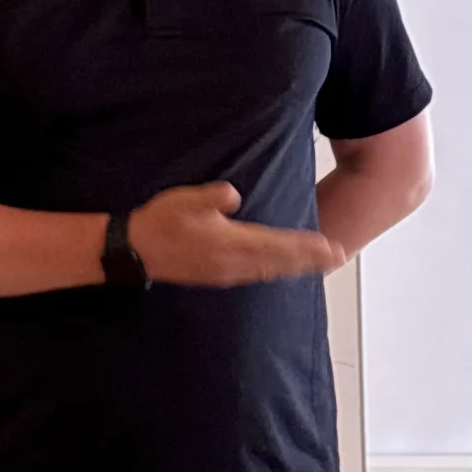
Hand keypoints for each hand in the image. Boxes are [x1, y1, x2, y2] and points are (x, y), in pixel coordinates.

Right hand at [127, 182, 344, 288]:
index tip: (332, 248)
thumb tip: (234, 194)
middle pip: (280, 263)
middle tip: (338, 257)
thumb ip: (211, 198)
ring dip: (294, 267)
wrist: (133, 252)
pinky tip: (278, 268)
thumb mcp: (184, 201)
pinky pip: (256, 275)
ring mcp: (225, 273)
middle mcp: (233, 264)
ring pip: (269, 271)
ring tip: (317, 264)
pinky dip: (274, 271)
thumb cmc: (159, 222)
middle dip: (310, 260)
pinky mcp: (216, 276)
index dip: (307, 248)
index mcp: (230, 244)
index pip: (278, 246)